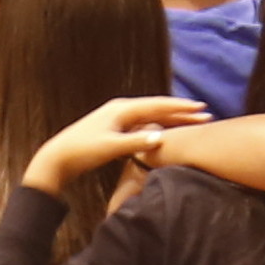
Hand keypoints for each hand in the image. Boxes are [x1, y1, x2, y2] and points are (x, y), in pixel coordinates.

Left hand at [25, 96, 208, 193]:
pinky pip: (143, 123)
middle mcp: (121, 109)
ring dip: (172, 118)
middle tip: (205, 113)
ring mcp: (117, 118)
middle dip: (181, 111)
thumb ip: (135, 142)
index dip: (181, 107)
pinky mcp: (114, 129)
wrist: (58, 158)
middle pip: (157, 108)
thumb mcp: (110, 147)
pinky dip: (159, 125)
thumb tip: (160, 137)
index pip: (157, 106)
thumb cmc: (82, 151)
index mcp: (122, 109)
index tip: (201, 108)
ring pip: (151, 116)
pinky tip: (167, 130)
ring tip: (191, 120)